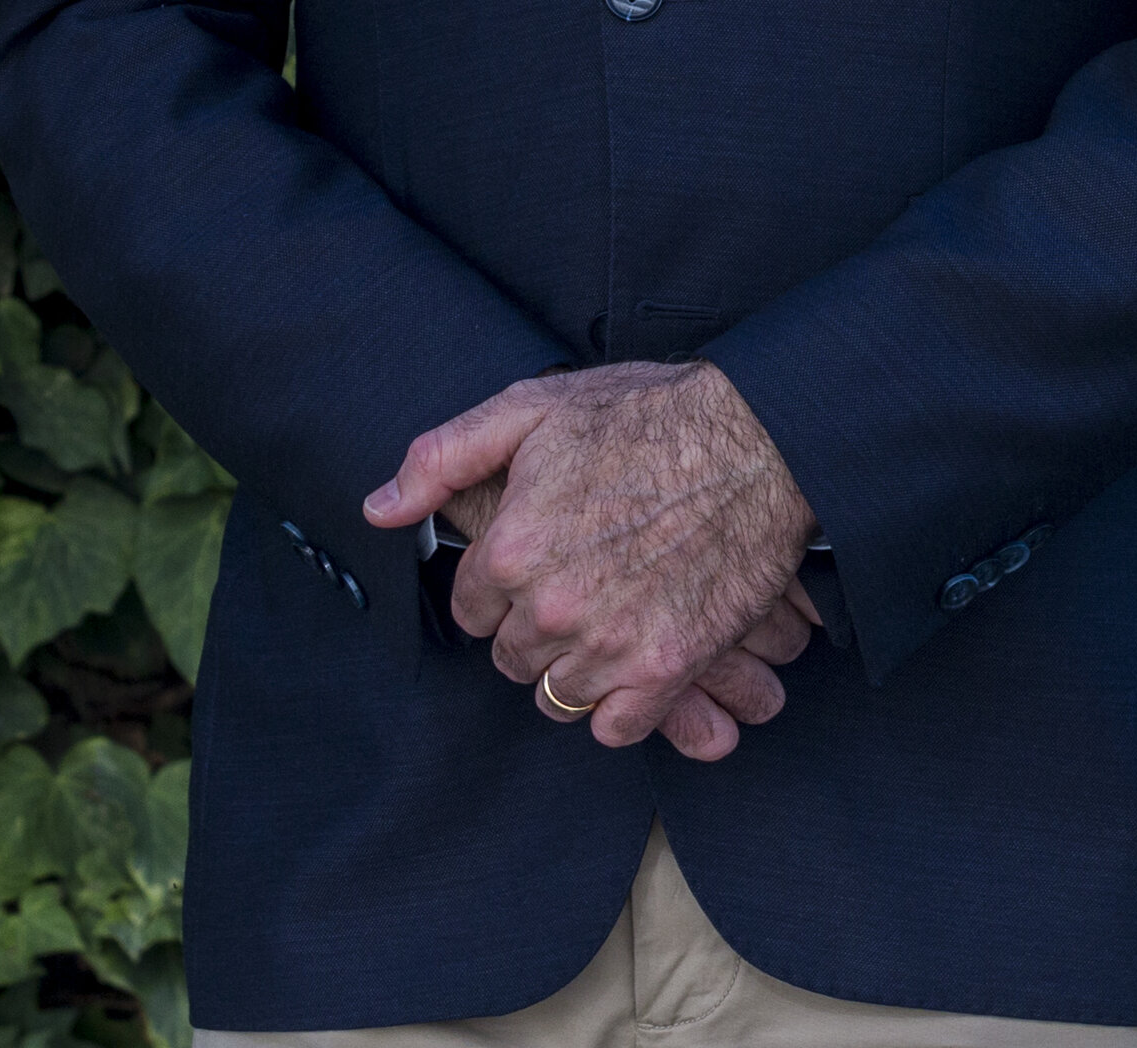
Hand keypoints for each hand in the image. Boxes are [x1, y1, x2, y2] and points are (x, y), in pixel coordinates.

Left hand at [366, 361, 814, 750]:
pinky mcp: (667, 669)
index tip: (535, 555)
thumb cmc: (644, 416)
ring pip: (558, 695)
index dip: (500, 579)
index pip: (471, 607)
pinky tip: (634, 655)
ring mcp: (611, 645)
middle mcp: (552, 608)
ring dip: (574, 664)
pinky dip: (619, 704)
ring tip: (607, 613)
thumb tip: (379, 508)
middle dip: (533, 625)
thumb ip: (442, 458)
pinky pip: (615, 728)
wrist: (757, 441)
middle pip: (511, 657)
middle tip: (576, 580)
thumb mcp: (531, 408)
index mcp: (511, 548)